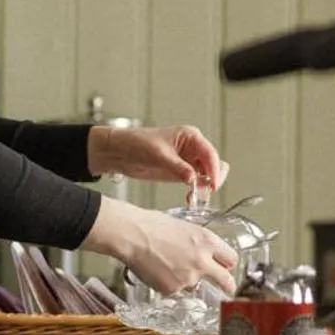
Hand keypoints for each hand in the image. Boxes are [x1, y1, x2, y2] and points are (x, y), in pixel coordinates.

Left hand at [89, 123, 229, 191]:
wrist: (120, 152)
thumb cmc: (137, 143)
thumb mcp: (159, 155)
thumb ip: (178, 167)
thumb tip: (194, 179)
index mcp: (190, 136)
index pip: (210, 154)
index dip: (214, 170)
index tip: (213, 185)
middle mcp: (192, 148)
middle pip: (214, 164)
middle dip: (213, 178)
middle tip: (206, 192)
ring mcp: (188, 161)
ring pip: (207, 175)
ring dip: (205, 187)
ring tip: (196, 198)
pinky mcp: (181, 172)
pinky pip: (196, 182)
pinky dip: (196, 191)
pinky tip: (190, 198)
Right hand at [89, 197, 238, 297]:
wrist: (131, 235)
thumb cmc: (151, 226)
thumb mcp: (184, 227)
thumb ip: (198, 243)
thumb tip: (202, 252)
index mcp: (207, 241)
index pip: (231, 259)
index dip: (227, 263)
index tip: (226, 268)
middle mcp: (202, 261)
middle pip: (225, 280)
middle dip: (227, 285)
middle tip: (227, 288)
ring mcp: (188, 278)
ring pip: (195, 285)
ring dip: (186, 279)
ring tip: (167, 265)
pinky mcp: (172, 289)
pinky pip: (175, 290)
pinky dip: (168, 283)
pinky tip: (157, 270)